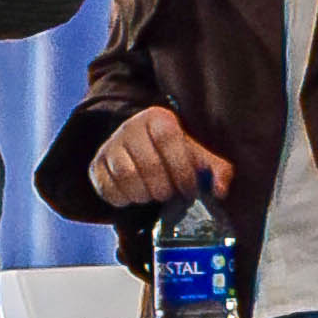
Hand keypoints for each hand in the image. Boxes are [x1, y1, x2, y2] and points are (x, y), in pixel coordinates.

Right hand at [87, 105, 232, 213]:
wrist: (140, 150)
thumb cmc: (173, 155)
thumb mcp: (197, 156)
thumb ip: (216, 170)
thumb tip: (220, 190)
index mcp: (158, 118)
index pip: (168, 139)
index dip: (181, 169)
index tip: (189, 189)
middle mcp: (130, 127)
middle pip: (147, 163)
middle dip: (163, 187)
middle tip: (170, 195)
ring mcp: (110, 145)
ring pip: (125, 175)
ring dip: (144, 194)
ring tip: (153, 196)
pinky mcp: (96, 165)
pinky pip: (107, 187)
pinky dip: (123, 199)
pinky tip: (136, 197)